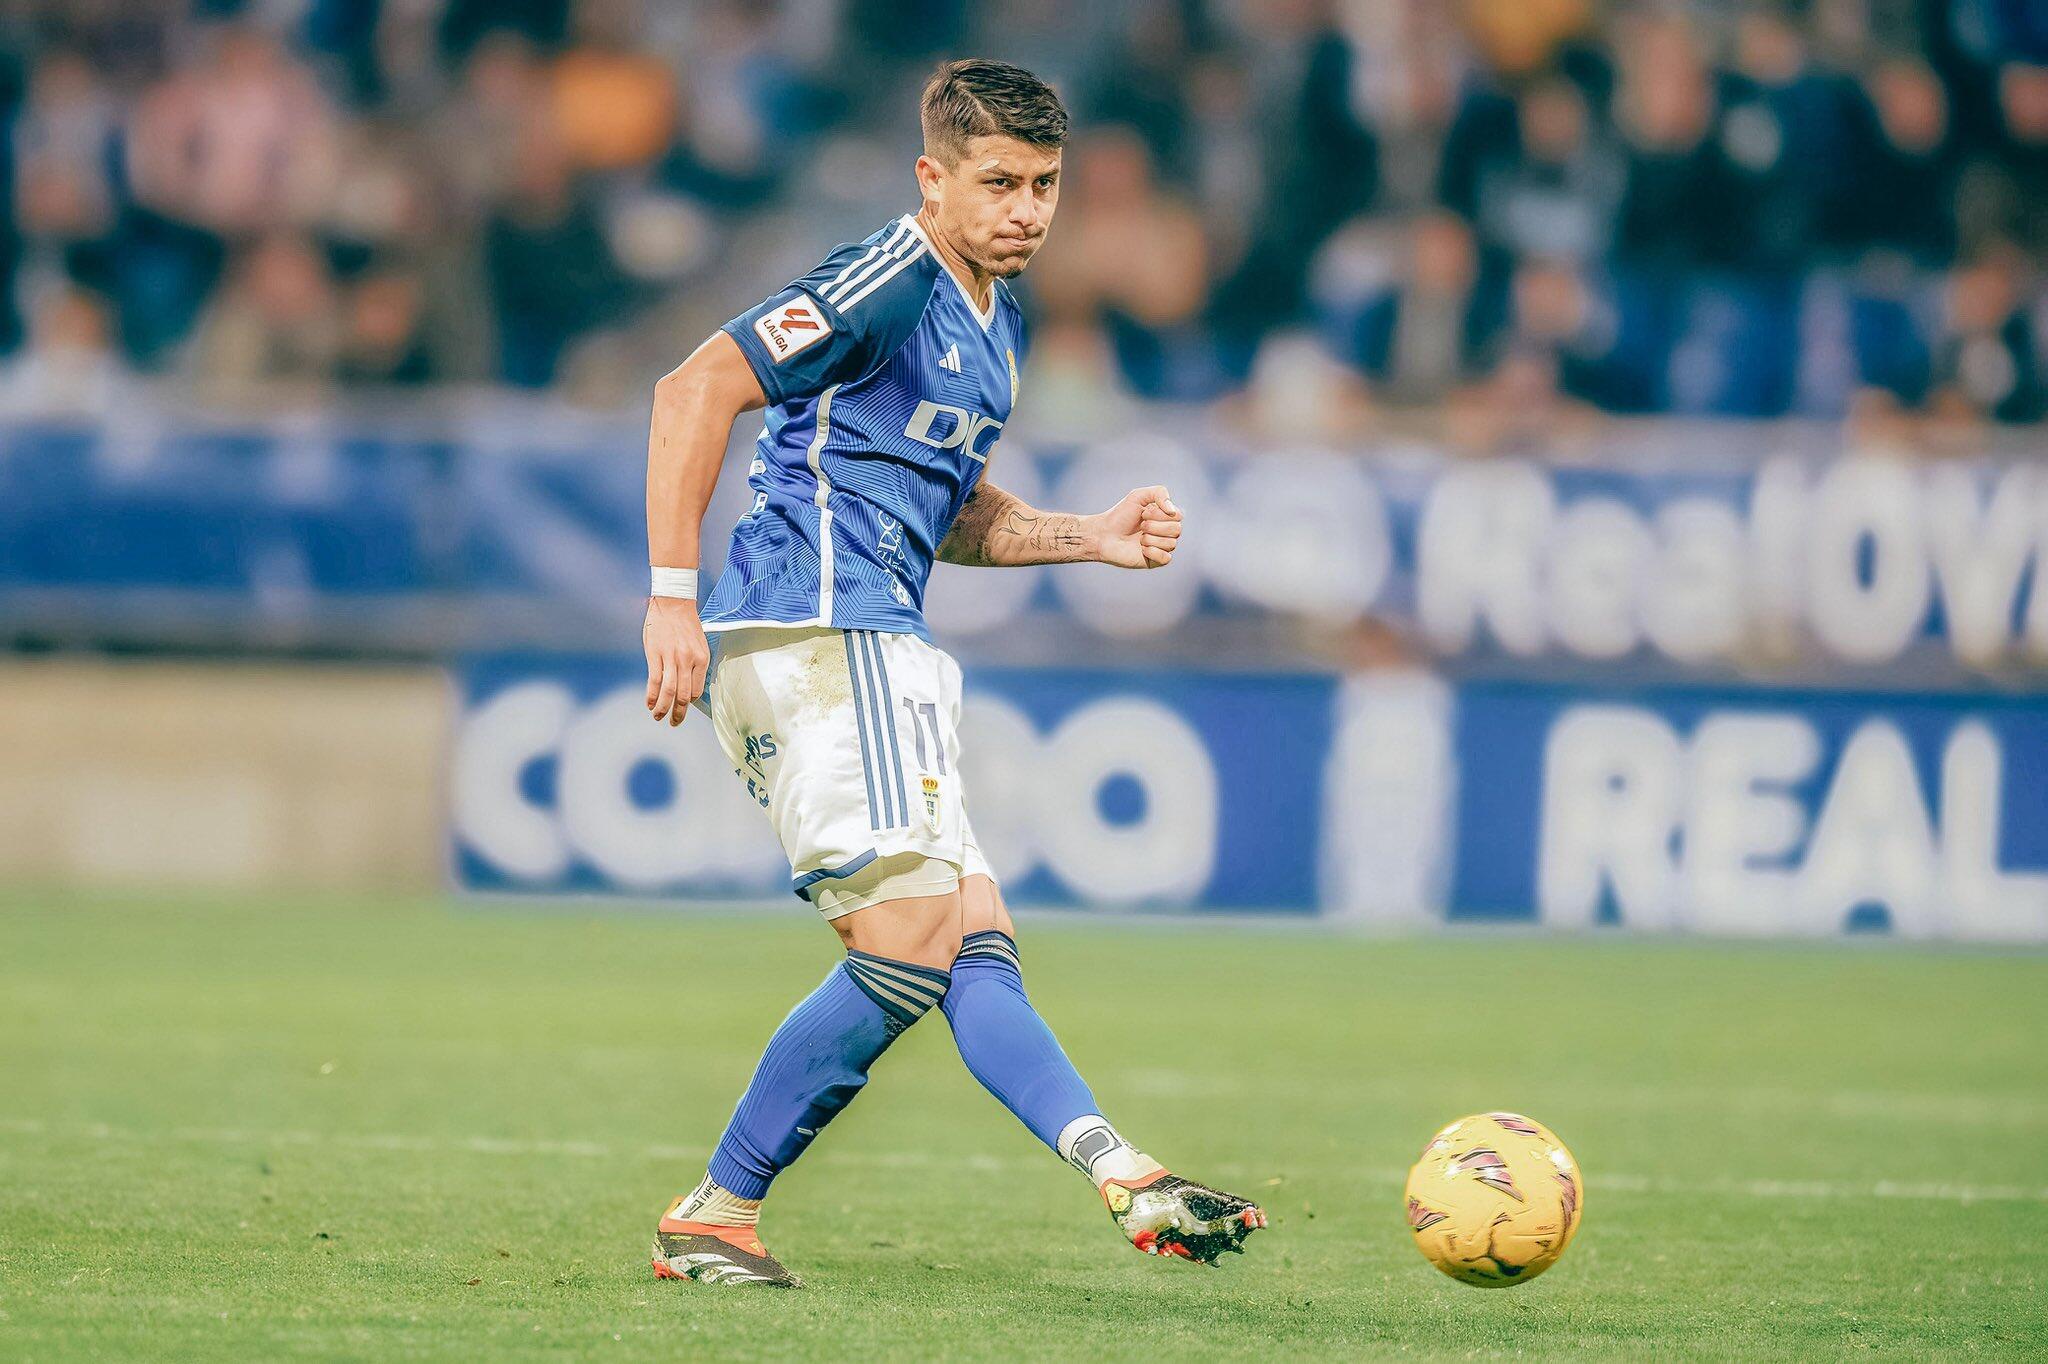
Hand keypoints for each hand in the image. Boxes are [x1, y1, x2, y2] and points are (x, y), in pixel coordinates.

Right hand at [644, 596, 708, 725]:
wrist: (672, 602)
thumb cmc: (685, 623)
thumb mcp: (699, 643)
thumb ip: (696, 663)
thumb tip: (690, 684)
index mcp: (702, 658)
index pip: (696, 690)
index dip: (688, 702)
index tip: (682, 706)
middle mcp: (688, 660)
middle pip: (683, 695)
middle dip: (678, 713)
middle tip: (673, 723)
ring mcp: (671, 658)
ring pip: (669, 692)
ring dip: (663, 708)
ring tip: (658, 717)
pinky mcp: (655, 654)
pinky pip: (655, 680)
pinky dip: (652, 695)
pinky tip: (649, 703)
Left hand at [1092, 485, 1182, 569]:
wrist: (1103, 535)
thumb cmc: (1119, 516)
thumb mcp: (1138, 496)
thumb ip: (1159, 493)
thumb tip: (1172, 511)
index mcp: (1164, 517)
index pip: (1178, 516)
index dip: (1161, 515)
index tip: (1143, 513)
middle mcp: (1165, 532)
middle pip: (1177, 530)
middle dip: (1154, 526)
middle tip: (1140, 526)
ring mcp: (1161, 547)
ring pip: (1171, 544)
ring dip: (1151, 539)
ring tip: (1138, 539)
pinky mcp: (1155, 561)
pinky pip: (1166, 558)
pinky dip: (1153, 552)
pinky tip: (1141, 549)